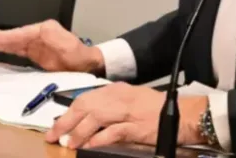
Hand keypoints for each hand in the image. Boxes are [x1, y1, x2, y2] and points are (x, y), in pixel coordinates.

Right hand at [0, 19, 103, 73]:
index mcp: (46, 30)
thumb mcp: (68, 46)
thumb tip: (37, 32)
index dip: (7, 35)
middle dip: (2, 37)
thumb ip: (53, 38)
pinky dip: (10, 49)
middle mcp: (41, 34)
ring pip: (17, 42)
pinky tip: (2, 49)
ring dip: (4, 42)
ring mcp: (39, 44)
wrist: (89, 67)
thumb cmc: (79, 57)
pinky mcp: (38, 54)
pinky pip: (21, 49)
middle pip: (18, 36)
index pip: (22, 33)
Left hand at [45, 83, 207, 148]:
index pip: (85, 98)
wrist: (183, 113)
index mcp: (116, 90)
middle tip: (53, 135)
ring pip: (95, 118)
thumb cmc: (157, 108)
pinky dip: (98, 139)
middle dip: (66, 121)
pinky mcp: (136, 127)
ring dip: (78, 132)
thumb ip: (110, 106)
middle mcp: (119, 97)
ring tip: (68, 143)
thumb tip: (88, 119)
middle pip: (85, 106)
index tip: (57, 123)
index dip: (68, 111)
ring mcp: (127, 112)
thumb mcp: (130, 99)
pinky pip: (112, 133)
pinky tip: (88, 146)